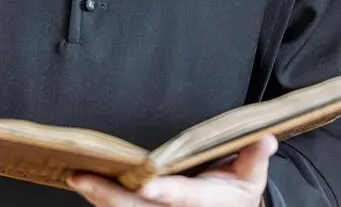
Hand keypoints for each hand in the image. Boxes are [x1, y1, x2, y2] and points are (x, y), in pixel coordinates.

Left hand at [67, 135, 277, 205]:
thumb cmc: (236, 192)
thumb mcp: (251, 177)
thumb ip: (254, 157)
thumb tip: (265, 139)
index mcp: (204, 200)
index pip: (180, 196)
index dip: (163, 191)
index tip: (145, 184)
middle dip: (109, 195)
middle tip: (81, 178)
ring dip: (98, 197)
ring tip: (75, 178)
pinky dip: (101, 200)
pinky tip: (83, 185)